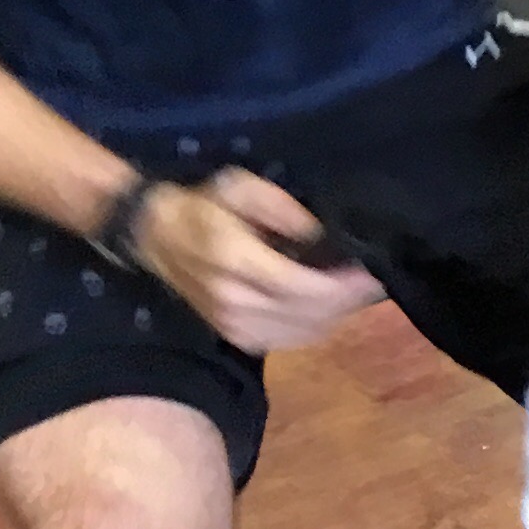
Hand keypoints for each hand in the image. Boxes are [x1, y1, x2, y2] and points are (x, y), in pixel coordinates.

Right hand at [126, 173, 383, 353]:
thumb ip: (284, 210)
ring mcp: (234, 325)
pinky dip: (317, 326)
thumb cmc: (202, 206)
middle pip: (310, 314)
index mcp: (233, 261)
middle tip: (372, 280)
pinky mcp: (238, 338)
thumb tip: (323, 237)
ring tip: (354, 291)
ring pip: (306, 332)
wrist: (155, 235)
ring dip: (336, 314)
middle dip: (348, 299)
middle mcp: (234, 301)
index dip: (343, 285)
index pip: (302, 286)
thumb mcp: (241, 187)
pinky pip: (291, 340)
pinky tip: (327, 306)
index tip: (371, 272)